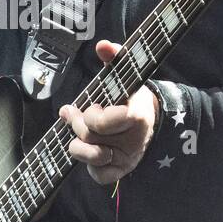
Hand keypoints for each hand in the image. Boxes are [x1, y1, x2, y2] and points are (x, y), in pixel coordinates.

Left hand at [59, 39, 159, 185]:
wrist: (147, 118)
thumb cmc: (128, 95)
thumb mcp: (124, 73)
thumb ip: (114, 57)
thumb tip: (102, 45)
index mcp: (136, 117)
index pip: (103, 122)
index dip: (90, 116)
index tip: (91, 106)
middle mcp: (134, 141)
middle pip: (91, 138)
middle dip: (77, 124)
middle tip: (74, 115)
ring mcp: (128, 159)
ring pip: (92, 157)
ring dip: (77, 144)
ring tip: (76, 133)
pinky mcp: (121, 172)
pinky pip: (98, 176)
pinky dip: (89, 164)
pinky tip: (88, 149)